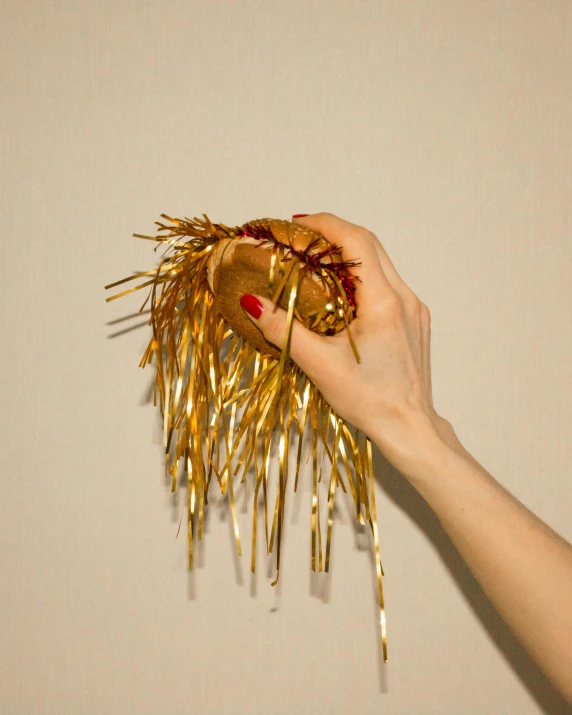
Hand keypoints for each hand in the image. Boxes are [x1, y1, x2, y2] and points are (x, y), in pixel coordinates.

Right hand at [239, 212, 459, 477]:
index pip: (357, 242)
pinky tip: (340, 292)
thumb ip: (283, 329)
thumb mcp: (320, 365)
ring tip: (315, 261)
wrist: (410, 427)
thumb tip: (251, 301)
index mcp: (384, 302)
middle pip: (370, 245)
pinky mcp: (415, 321)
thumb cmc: (369, 399)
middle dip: (333, 234)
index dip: (325, 224)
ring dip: (348, 255)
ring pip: (380, 263)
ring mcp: (414, 309)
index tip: (297, 223)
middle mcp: (404, 298)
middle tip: (300, 239)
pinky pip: (387, 284)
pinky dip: (361, 276)